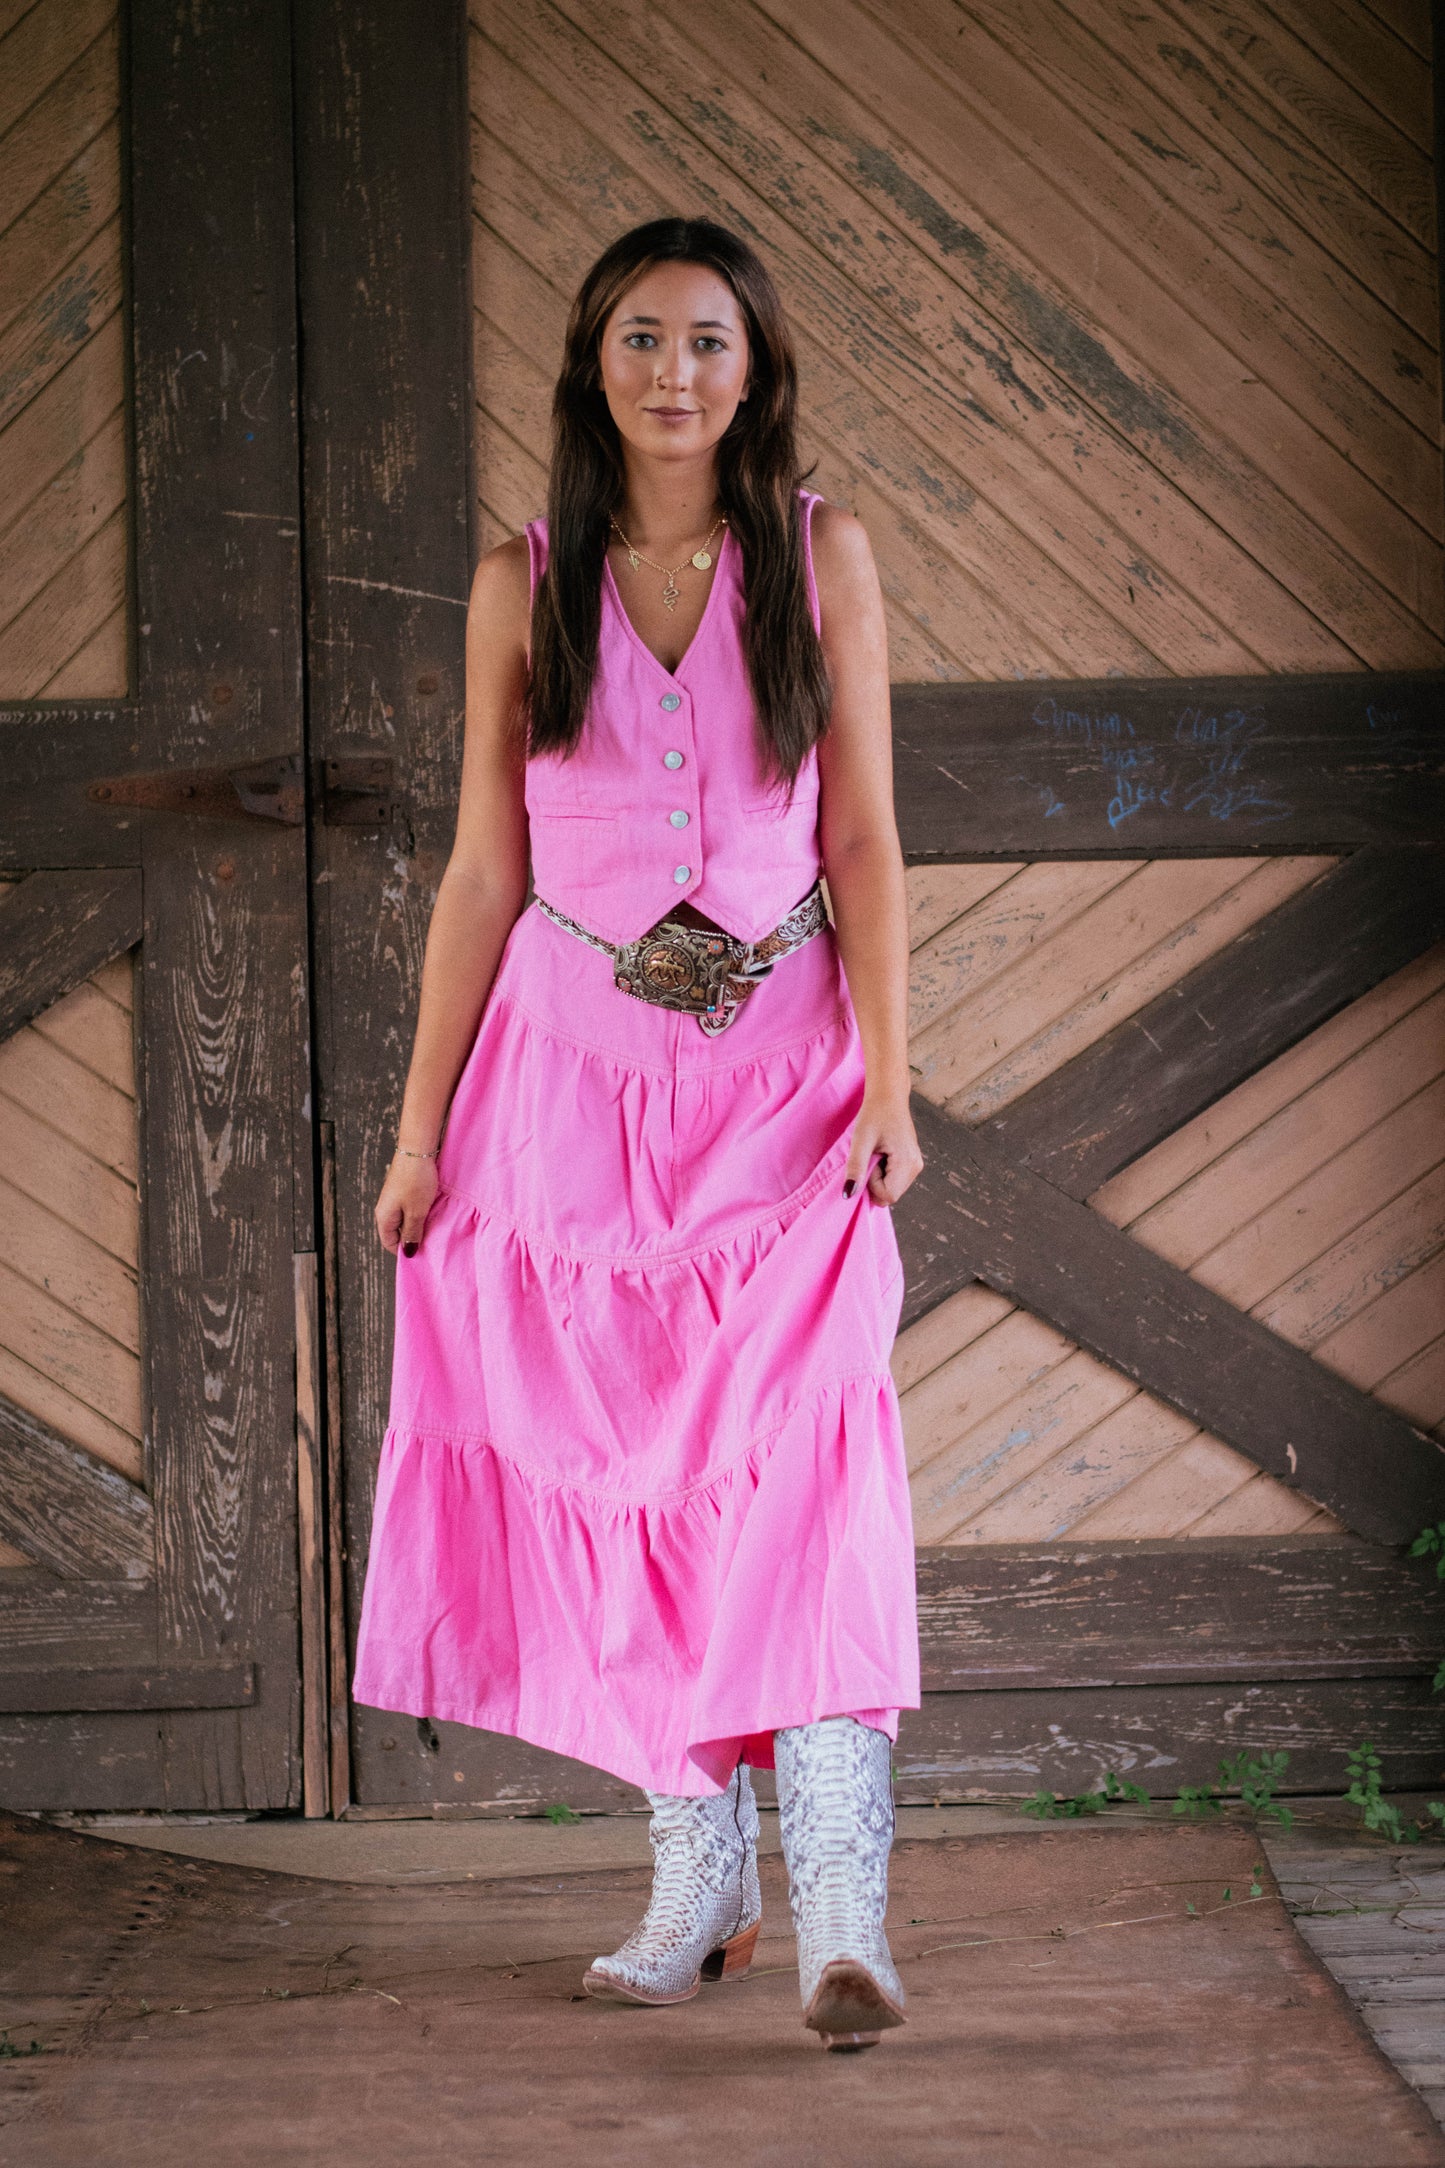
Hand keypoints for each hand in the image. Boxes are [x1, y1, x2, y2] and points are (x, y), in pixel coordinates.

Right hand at [375, 1152, 438, 1255]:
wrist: (417, 1150)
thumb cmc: (416, 1181)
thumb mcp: (417, 1212)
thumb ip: (412, 1233)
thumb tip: (409, 1252)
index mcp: (384, 1217)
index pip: (389, 1243)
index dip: (404, 1251)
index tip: (422, 1253)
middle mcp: (385, 1209)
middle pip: (396, 1233)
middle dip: (412, 1238)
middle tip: (430, 1239)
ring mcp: (393, 1199)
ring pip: (404, 1220)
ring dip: (417, 1225)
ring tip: (433, 1225)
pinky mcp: (402, 1191)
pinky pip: (408, 1209)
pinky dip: (419, 1213)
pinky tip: (431, 1211)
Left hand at [843, 1090, 923, 1205]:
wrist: (888, 1096)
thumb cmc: (874, 1114)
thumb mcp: (860, 1140)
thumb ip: (856, 1168)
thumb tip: (848, 1195)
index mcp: (907, 1163)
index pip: (888, 1196)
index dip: (871, 1185)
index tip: (868, 1161)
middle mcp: (916, 1167)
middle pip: (890, 1195)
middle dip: (874, 1182)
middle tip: (871, 1156)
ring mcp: (915, 1165)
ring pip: (891, 1189)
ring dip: (878, 1178)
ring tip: (876, 1153)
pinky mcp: (911, 1163)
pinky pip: (893, 1180)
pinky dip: (882, 1173)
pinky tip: (881, 1154)